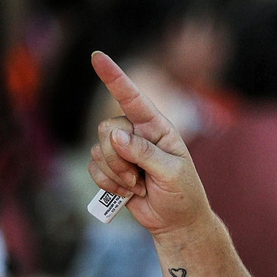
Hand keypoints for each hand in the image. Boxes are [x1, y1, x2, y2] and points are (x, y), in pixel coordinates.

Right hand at [87, 51, 208, 235]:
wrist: (176, 220)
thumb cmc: (183, 193)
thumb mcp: (172, 172)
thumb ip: (145, 153)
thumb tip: (115, 136)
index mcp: (158, 127)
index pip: (132, 97)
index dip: (114, 76)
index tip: (98, 56)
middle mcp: (137, 133)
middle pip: (107, 129)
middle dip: (119, 158)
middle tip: (141, 178)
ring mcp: (121, 150)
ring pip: (97, 150)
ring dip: (117, 175)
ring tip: (140, 186)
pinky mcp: (110, 167)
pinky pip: (93, 168)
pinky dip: (108, 184)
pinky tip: (128, 192)